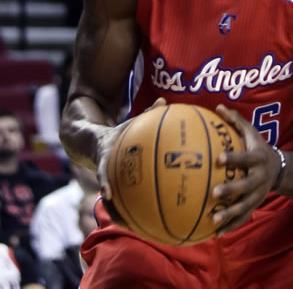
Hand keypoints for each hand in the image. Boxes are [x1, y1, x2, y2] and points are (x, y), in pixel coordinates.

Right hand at [97, 97, 166, 225]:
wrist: (90, 141)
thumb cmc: (118, 133)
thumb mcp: (128, 124)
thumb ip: (145, 114)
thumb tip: (163, 101)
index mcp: (105, 157)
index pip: (102, 170)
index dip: (104, 182)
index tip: (108, 194)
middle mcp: (103, 172)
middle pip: (105, 196)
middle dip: (111, 210)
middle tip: (121, 224)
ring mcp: (106, 182)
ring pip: (112, 204)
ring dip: (121, 217)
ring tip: (136, 231)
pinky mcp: (112, 188)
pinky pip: (122, 203)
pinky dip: (132, 211)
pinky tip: (151, 221)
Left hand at [210, 105, 281, 234]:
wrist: (279, 168)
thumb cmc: (258, 147)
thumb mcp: (252, 133)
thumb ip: (236, 121)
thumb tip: (218, 107)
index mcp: (258, 158)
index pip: (246, 159)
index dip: (234, 158)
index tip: (219, 159)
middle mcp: (260, 178)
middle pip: (245, 185)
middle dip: (231, 190)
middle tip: (214, 193)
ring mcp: (258, 194)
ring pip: (244, 206)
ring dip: (229, 214)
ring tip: (213, 220)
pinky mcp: (255, 205)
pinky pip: (243, 218)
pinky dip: (231, 226)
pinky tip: (215, 234)